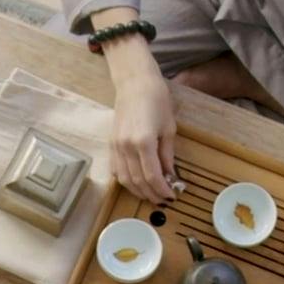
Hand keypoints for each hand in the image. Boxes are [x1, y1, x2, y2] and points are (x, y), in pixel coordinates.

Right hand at [101, 40, 178, 201]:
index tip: (172, 196)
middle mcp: (126, 147)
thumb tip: (170, 177)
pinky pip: (116, 170)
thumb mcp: (169, 128)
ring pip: (125, 179)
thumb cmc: (157, 100)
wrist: (135, 83)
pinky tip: (136, 184)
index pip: (152, 176)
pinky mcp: (111, 144)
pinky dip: (126, 181)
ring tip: (151, 195)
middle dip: (152, 194)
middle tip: (164, 200)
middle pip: (138, 181)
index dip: (163, 190)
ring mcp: (116, 146)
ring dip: (138, 191)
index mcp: (144, 142)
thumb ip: (168, 156)